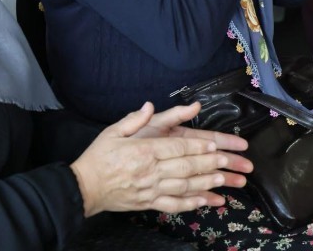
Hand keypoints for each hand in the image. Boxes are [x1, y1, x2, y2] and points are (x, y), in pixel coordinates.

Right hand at [70, 102, 251, 217]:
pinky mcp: (148, 203)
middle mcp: (150, 171)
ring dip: (206, 183)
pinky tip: (205, 202)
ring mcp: (150, 189)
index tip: (214, 145)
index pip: (176, 147)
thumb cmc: (98, 157)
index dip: (197, 146)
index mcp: (143, 151)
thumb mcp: (113, 131)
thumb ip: (134, 119)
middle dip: (210, 164)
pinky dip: (191, 204)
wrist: (84, 187)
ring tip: (224, 180)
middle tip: (228, 160)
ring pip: (184, 187)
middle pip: (185, 167)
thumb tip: (149, 106)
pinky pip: (173, 205)